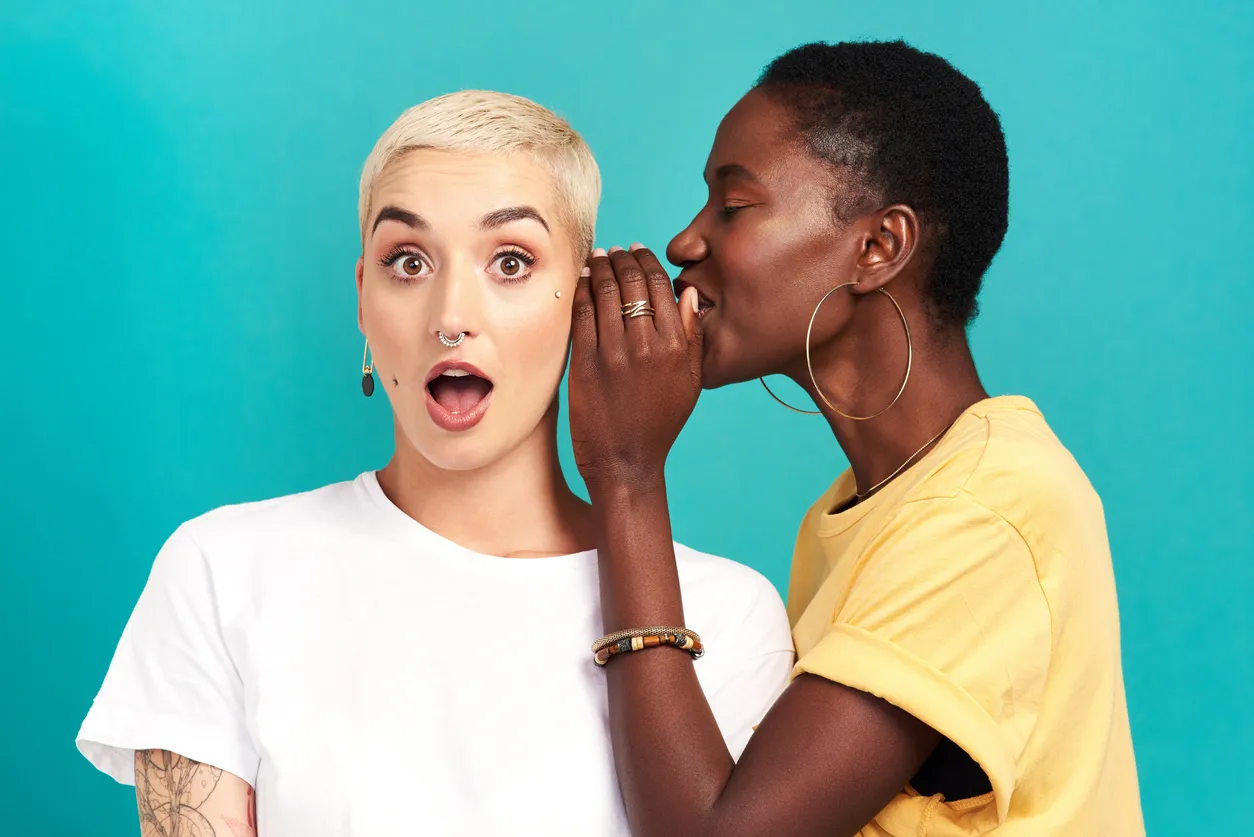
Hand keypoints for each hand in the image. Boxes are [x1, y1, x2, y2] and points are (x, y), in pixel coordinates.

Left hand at [568, 245, 702, 493]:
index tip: (638, 252)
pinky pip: (581, 314)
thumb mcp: (689, 382)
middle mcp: (645, 346)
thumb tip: (689, 294)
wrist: (625, 462)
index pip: (660, 286)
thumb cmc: (660, 424)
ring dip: (599, 267)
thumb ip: (692, 337)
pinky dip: (580, 290)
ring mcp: (613, 354)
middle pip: (631, 283)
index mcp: (674, 347)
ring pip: (604, 292)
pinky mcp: (584, 363)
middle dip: (622, 259)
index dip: (647, 262)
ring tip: (597, 258)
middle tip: (615, 251)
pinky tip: (581, 280)